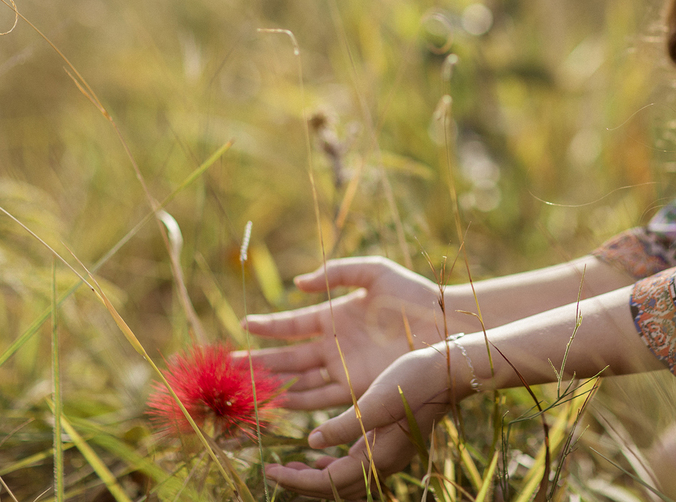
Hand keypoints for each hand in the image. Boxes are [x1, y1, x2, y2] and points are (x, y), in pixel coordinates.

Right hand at [235, 257, 452, 408]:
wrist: (446, 323)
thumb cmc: (414, 294)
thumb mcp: (376, 271)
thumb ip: (339, 271)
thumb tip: (299, 283)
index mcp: (336, 315)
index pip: (293, 324)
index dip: (268, 326)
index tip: (243, 326)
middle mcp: (335, 344)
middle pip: (289, 355)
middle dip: (260, 360)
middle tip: (230, 363)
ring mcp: (345, 367)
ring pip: (301, 379)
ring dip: (275, 384)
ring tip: (247, 388)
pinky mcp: (359, 387)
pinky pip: (323, 398)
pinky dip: (301, 403)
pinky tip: (280, 405)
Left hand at [265, 346, 462, 497]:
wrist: (450, 373)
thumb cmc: (415, 382)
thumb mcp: (376, 400)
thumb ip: (345, 425)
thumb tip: (312, 444)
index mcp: (379, 458)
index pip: (328, 482)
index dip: (296, 480)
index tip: (270, 470)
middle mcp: (383, 465)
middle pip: (335, 490)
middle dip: (303, 484)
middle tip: (274, 471)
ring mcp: (388, 457)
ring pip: (345, 482)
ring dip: (317, 478)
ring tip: (293, 466)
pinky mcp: (389, 444)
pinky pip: (356, 467)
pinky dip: (334, 466)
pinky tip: (321, 454)